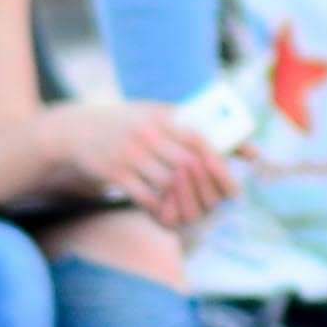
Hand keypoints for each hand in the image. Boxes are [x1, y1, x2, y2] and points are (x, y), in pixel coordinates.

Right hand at [41, 101, 233, 228]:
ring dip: (185, 200)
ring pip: (169, 184)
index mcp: (160, 117)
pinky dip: (162, 210)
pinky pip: (146, 198)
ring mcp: (129, 155)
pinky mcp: (114, 174)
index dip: (218, 163)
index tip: (230, 182)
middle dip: (206, 187)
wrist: (76, 130)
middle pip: (187, 165)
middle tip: (215, 202)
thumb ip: (197, 127)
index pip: (198, 139)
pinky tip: (169, 213)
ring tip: (194, 208)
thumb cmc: (127, 124)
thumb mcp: (156, 114)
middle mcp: (146, 135)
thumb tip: (250, 150)